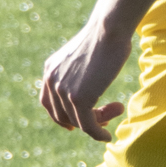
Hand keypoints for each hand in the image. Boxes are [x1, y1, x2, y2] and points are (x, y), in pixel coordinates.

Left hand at [39, 15, 132, 139]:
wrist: (110, 29)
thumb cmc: (106, 36)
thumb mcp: (84, 56)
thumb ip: (79, 72)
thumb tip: (89, 85)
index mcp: (50, 69)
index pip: (48, 103)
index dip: (61, 117)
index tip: (76, 124)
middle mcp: (51, 80)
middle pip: (63, 115)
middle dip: (84, 120)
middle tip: (106, 118)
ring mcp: (63, 90)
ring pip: (79, 121)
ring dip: (99, 122)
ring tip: (117, 111)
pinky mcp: (79, 99)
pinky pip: (88, 126)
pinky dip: (98, 134)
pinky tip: (108, 137)